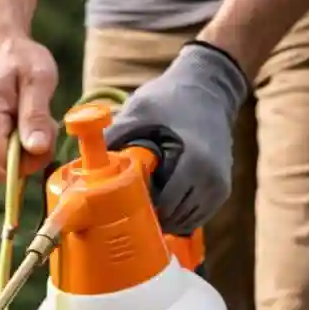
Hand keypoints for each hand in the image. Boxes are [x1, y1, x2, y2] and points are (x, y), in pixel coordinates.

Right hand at [0, 36, 58, 183]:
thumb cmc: (20, 58)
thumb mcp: (38, 79)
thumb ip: (36, 115)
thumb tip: (37, 149)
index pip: (8, 165)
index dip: (33, 158)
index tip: (48, 131)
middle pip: (5, 172)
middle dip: (30, 157)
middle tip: (43, 124)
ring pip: (4, 169)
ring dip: (25, 154)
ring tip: (32, 121)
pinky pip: (1, 160)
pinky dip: (17, 150)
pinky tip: (24, 126)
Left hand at [105, 42, 248, 234]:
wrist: (211, 87)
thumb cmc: (172, 98)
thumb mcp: (141, 109)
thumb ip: (116, 136)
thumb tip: (87, 164)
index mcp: (195, 162)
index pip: (165, 207)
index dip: (141, 208)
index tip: (123, 201)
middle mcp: (211, 180)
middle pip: (173, 219)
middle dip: (150, 215)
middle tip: (129, 202)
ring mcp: (219, 188)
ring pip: (185, 223)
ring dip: (164, 217)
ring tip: (146, 197)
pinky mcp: (221, 191)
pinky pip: (195, 217)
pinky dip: (177, 214)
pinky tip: (163, 198)